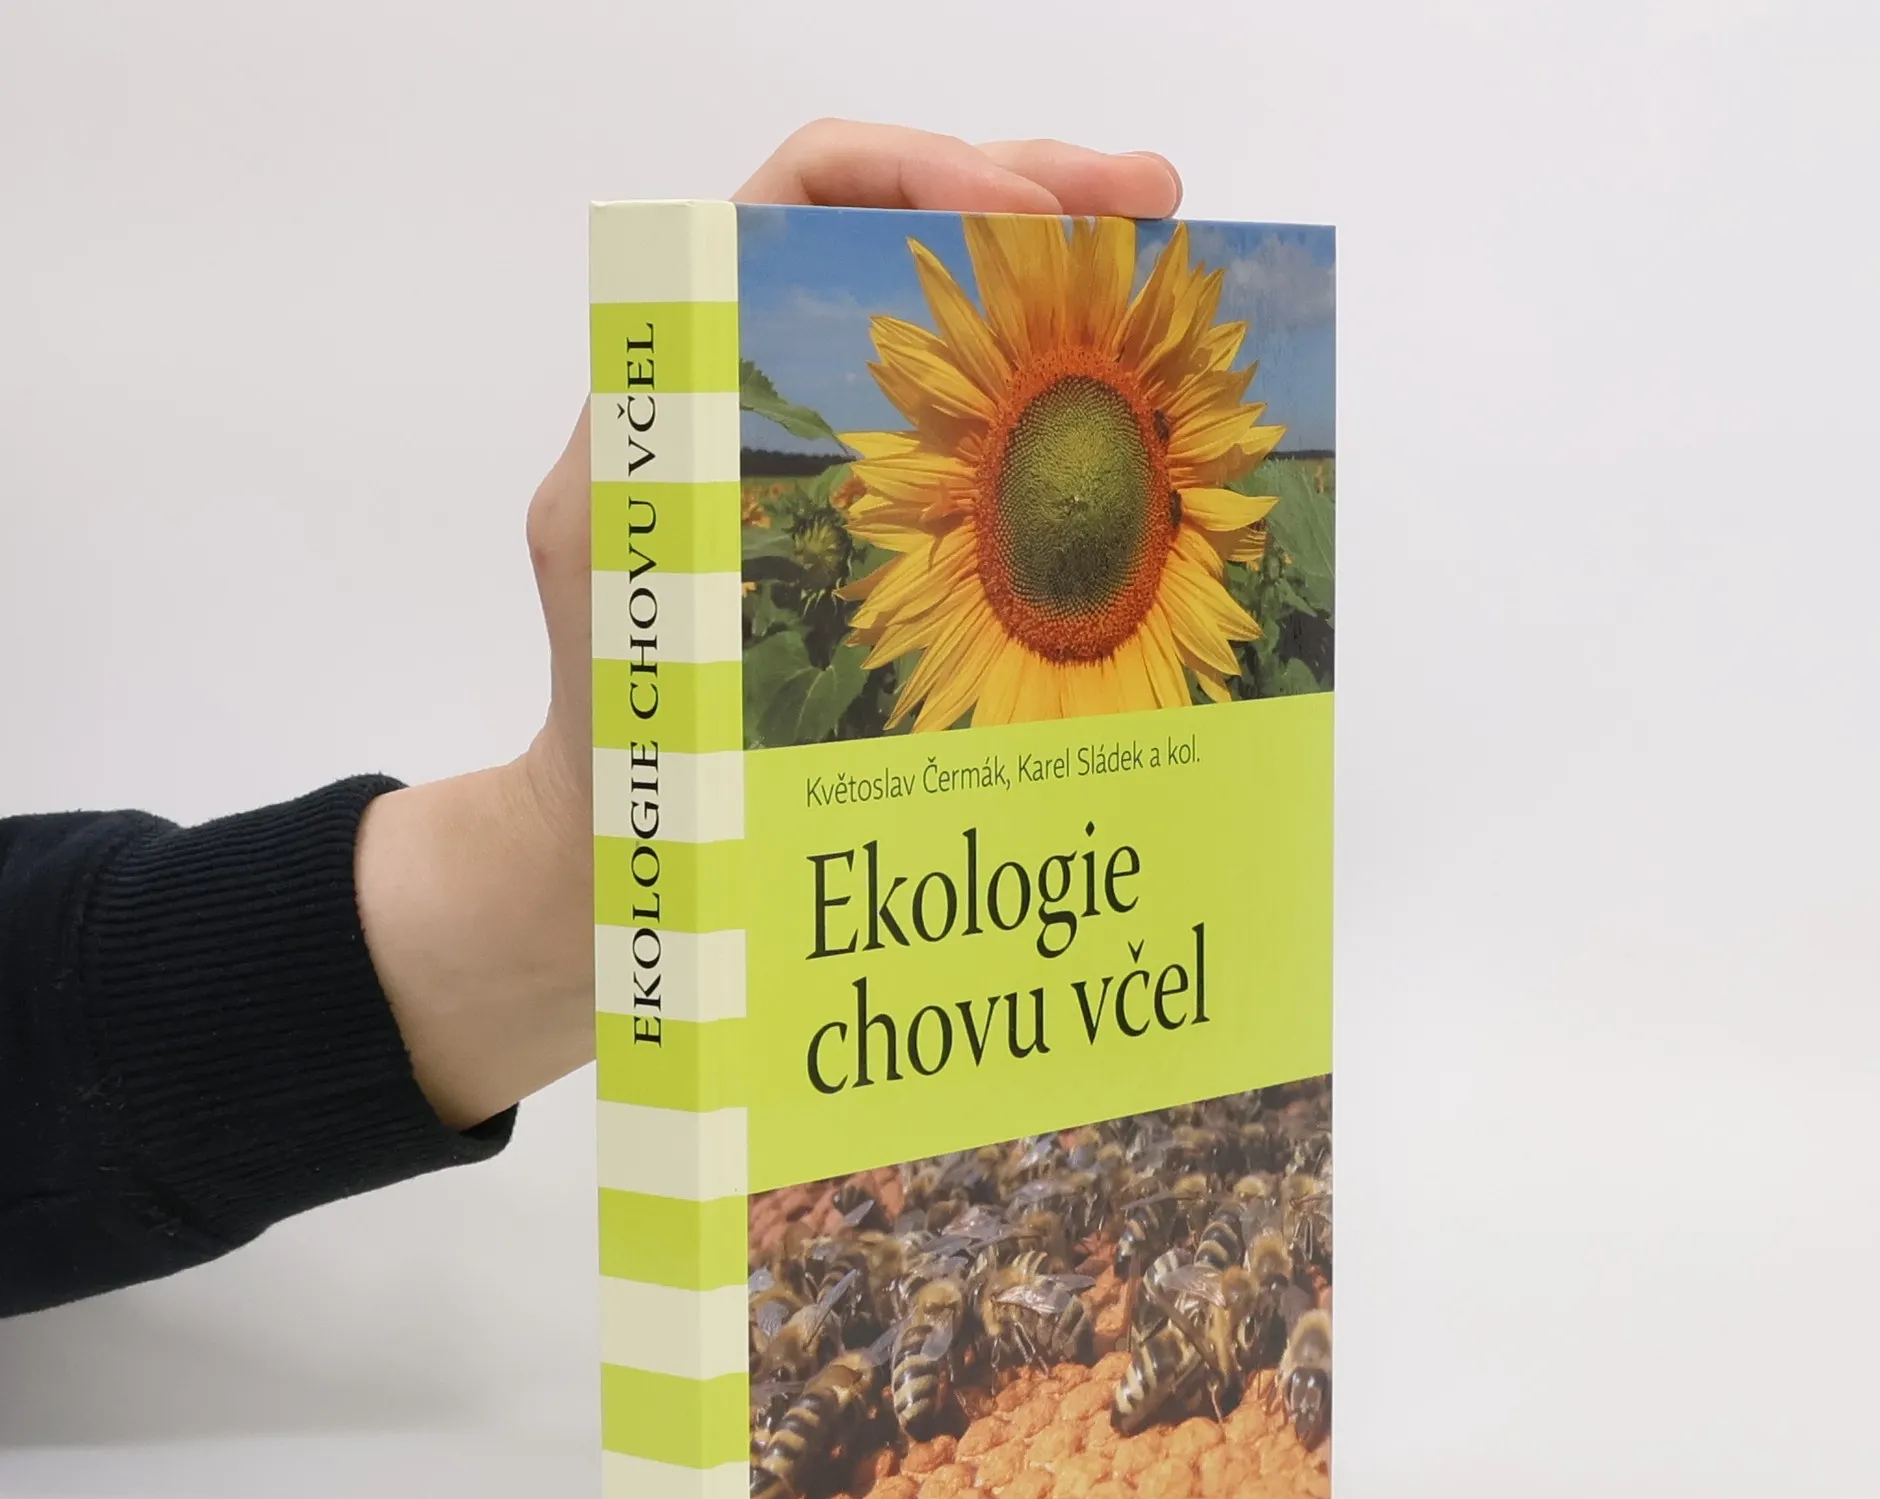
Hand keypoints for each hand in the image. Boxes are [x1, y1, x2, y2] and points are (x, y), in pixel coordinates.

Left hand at [358, 124, 1183, 1129]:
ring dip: (1058, 279)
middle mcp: (753, 392)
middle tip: (1156, 202)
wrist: (615, 850)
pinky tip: (1128, 402)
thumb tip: (816, 407)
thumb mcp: (632, 595)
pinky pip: (966, 427)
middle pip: (895, 225)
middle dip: (1030, 191)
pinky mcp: (863, 532)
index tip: (1035, 222)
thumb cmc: (618, 749)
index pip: (798, 193)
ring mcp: (815, 459)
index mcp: (687, 382)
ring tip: (1168, 263)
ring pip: (945, 313)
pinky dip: (1050, 393)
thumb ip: (688, 482)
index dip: (922, 173)